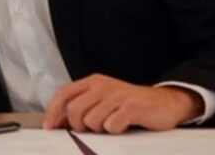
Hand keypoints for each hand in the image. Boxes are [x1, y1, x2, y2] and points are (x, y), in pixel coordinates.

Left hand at [43, 74, 202, 133]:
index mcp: (93, 82)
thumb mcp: (103, 101)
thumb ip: (82, 107)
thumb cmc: (130, 104)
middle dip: (79, 126)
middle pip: (74, 111)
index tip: (49, 127)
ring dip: (100, 130)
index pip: (63, 94)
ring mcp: (117, 95)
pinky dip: (115, 131)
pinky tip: (124, 126)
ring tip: (113, 125)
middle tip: (93, 130)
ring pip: (91, 121)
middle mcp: (102, 86)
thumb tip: (58, 122)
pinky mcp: (131, 107)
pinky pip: (111, 126)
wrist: (165, 103)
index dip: (53, 111)